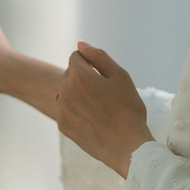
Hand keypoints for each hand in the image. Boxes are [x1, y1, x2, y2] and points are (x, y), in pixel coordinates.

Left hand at [58, 41, 153, 178]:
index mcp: (79, 76)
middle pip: (70, 74)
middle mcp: (64, 91)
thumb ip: (98, 56)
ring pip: (68, 92)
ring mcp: (62, 110)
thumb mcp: (120, 76)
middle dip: (84, 78)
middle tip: (106, 94)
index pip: (76, 56)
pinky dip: (78, 111)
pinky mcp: (62, 125)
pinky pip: (67, 110)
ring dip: (79, 94)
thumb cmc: (128, 109)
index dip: (92, 63)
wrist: (127, 146)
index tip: (104, 76)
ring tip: (100, 108)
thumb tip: (80, 44)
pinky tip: (94, 120)